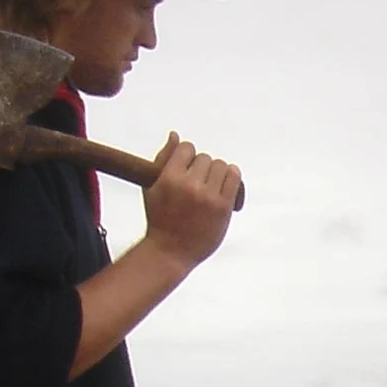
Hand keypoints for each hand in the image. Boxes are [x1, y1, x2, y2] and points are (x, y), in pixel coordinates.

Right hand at [140, 133, 241, 266]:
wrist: (170, 251)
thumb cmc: (159, 218)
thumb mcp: (152, 187)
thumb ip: (163, 159)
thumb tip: (175, 135)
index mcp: (169, 178)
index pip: (187, 148)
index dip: (187, 156)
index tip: (187, 168)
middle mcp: (189, 185)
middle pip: (205, 158)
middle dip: (202, 167)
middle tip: (198, 181)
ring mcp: (208, 197)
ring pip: (221, 166)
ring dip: (218, 172)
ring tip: (211, 184)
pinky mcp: (223, 207)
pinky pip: (234, 179)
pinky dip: (232, 176)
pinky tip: (226, 181)